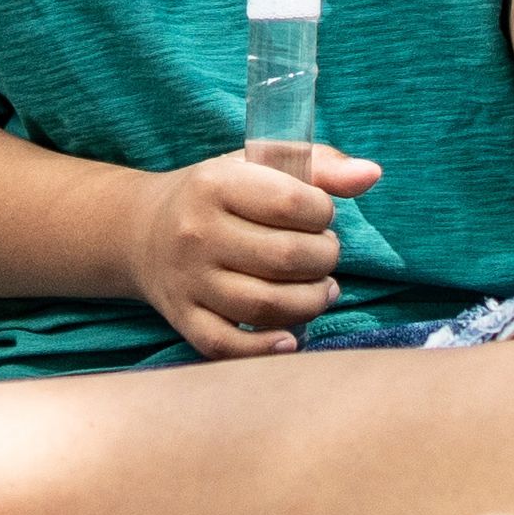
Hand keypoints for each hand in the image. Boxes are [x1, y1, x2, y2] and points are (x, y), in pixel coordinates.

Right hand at [127, 141, 381, 359]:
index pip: (292, 203)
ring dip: (309, 302)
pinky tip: (290, 337)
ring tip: (320, 291)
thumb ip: (319, 166)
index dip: (324, 213)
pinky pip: (228, 345)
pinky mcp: (183, 318)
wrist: (142, 232)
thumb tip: (371, 174)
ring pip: (265, 305)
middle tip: (324, 256)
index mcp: (216, 184)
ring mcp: (188, 280)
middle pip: (287, 257)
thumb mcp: (257, 165)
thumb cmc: (217, 197)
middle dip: (324, 259)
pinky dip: (265, 348)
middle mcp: (197, 233)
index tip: (320, 217)